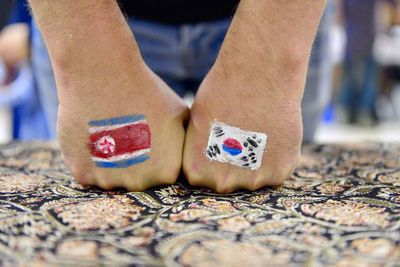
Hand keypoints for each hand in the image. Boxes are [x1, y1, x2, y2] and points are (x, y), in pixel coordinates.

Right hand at [58, 66, 188, 190]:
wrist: (104, 75)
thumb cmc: (146, 92)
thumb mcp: (180, 115)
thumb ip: (183, 142)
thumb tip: (186, 151)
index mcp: (166, 172)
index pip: (164, 175)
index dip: (158, 157)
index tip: (152, 141)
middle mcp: (139, 183)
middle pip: (139, 180)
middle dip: (137, 164)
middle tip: (130, 137)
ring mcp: (109, 181)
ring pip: (112, 178)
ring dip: (112, 163)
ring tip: (111, 133)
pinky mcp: (82, 173)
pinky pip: (89, 172)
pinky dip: (91, 158)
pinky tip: (94, 135)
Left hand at [182, 66, 301, 192]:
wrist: (258, 76)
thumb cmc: (221, 93)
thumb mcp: (196, 123)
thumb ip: (199, 151)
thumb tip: (204, 161)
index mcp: (197, 171)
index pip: (201, 176)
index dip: (210, 156)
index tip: (217, 139)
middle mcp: (222, 183)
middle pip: (226, 180)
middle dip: (231, 163)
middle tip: (238, 135)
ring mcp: (252, 180)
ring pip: (252, 177)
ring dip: (254, 162)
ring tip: (255, 131)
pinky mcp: (279, 172)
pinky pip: (275, 171)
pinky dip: (275, 156)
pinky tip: (271, 133)